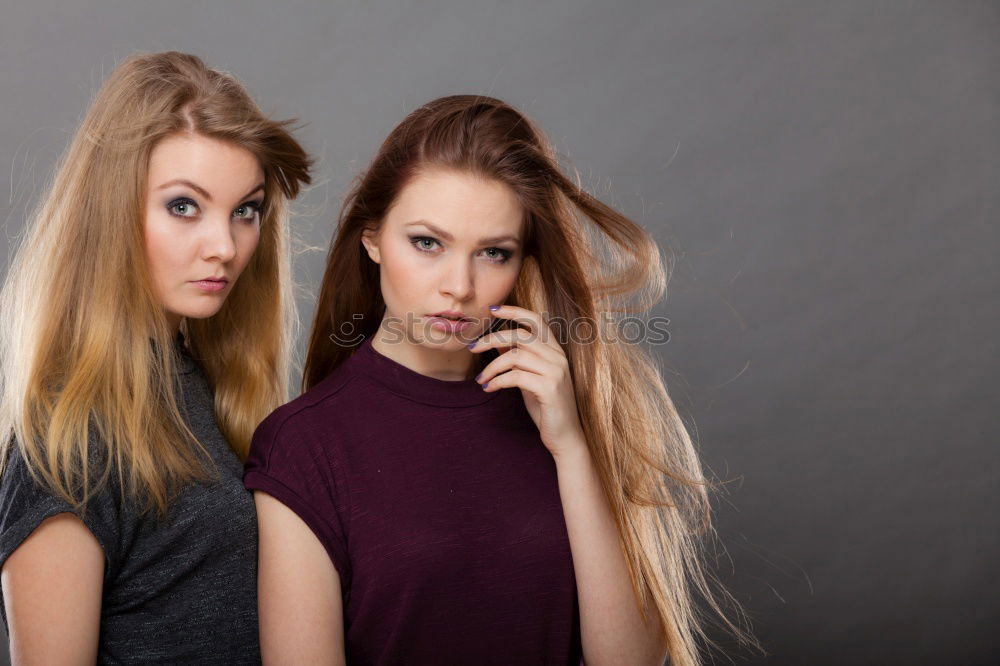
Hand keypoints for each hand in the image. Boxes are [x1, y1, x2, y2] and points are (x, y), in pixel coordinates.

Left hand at [469, 304, 586, 458]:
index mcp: (555, 351)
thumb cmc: (546, 407)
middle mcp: (558, 357)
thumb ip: (517, 358)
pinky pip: (516, 376)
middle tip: (473, 348)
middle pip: (520, 335)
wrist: (564, 437)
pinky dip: (497, 381)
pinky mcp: (550, 388)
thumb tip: (497, 342)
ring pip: (515, 356)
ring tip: (481, 380)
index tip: (491, 309)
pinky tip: (489, 388)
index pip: (535, 320)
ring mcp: (556, 372)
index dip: (514, 311)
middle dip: (491, 339)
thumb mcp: (529, 378)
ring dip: (491, 367)